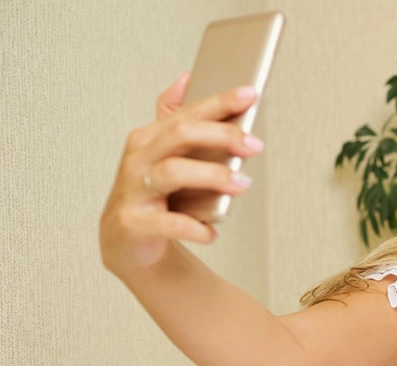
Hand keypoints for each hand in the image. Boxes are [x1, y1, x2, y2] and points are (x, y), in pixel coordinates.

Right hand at [99, 74, 264, 275]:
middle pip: (181, 135)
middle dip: (222, 136)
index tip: (250, 95)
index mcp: (150, 138)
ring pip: (173, 173)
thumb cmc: (153, 193)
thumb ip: (175, 118)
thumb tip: (188, 78)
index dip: (219, 102)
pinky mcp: (135, 223)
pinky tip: (212, 232)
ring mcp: (134, 191)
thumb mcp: (162, 153)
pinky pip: (169, 223)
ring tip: (243, 184)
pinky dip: (195, 227)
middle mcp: (139, 159)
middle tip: (254, 146)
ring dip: (213, 176)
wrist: (126, 241)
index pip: (187, 113)